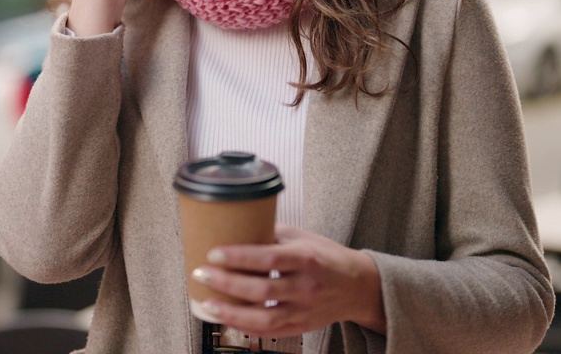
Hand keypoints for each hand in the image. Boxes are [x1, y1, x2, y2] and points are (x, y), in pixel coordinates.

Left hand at [192, 225, 386, 336]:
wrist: (359, 286)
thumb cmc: (327, 256)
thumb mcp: (303, 237)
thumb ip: (271, 234)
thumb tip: (236, 227)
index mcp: (307, 258)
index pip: (269, 258)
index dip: (239, 257)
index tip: (213, 253)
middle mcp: (306, 286)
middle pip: (262, 290)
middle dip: (227, 283)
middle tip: (201, 274)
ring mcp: (304, 310)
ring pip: (264, 318)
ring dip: (232, 312)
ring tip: (208, 303)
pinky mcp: (301, 326)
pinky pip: (270, 332)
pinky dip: (246, 328)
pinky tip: (227, 319)